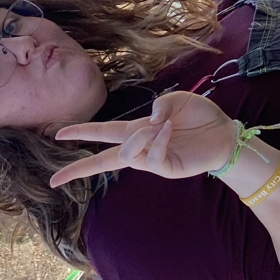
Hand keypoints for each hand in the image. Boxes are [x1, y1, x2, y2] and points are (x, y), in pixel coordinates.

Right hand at [48, 91, 235, 187]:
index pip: (103, 132)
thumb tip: (148, 120)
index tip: (57, 134)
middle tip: (54, 180)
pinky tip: (168, 131)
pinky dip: (156, 141)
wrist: (224, 133)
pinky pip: (150, 159)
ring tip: (162, 125)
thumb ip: (160, 104)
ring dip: (140, 137)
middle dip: (78, 169)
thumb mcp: (178, 100)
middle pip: (102, 160)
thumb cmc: (200, 117)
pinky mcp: (166, 169)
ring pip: (127, 155)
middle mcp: (141, 147)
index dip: (81, 132)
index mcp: (138, 130)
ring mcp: (152, 161)